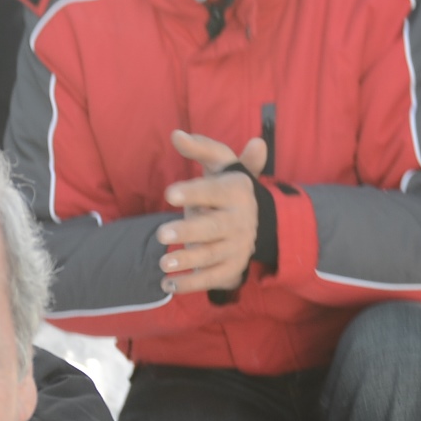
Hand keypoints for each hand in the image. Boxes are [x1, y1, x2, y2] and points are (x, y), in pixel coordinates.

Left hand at [159, 129, 266, 294]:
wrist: (258, 219)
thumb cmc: (227, 186)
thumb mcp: (221, 162)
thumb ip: (200, 147)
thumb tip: (176, 135)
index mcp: (237, 191)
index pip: (215, 192)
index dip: (194, 193)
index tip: (169, 194)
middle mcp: (241, 220)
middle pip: (214, 227)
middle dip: (189, 231)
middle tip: (161, 233)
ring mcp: (238, 246)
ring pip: (211, 255)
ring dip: (187, 260)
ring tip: (163, 263)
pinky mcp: (233, 267)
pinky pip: (212, 278)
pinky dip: (191, 284)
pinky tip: (168, 285)